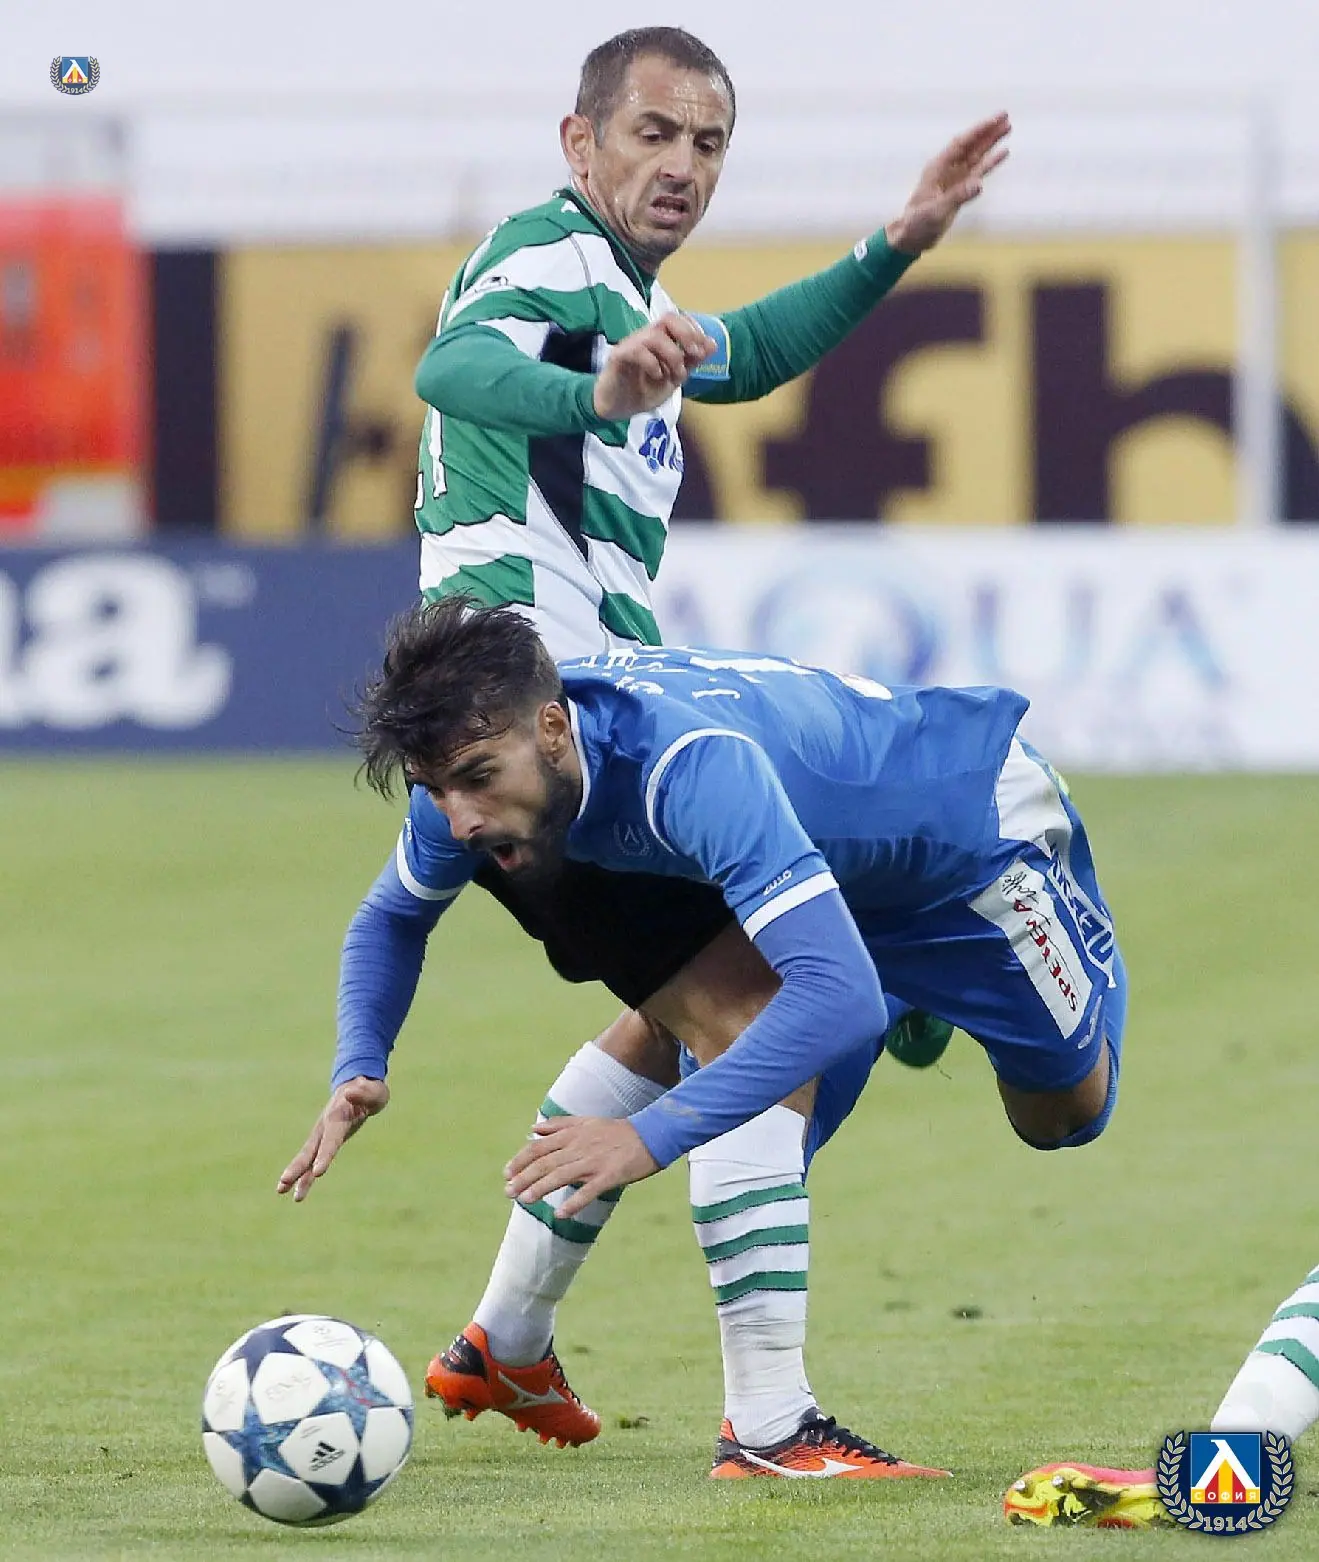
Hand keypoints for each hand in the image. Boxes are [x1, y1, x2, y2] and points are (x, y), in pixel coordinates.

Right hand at [276, 1076, 389, 1202]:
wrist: (357, 1086)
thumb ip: (365, 1092)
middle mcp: (325, 1128)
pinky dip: (305, 1176)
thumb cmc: (369, 1091)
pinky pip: (312, 1161)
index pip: (331, 1139)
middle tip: (284, 1182)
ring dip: (296, 1174)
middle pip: (310, 1150)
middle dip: (298, 1167)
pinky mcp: (323, 1141)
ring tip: (281, 1190)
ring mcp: (322, 1135)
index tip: (318, 1172)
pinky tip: (297, 1193)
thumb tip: (352, 1091)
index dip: (325, 1155)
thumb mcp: (373, 1091)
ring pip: (307, 1158)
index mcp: (338, 1117)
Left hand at [504, 1115, 659, 1216]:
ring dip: (541, 1188)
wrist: (651, 1134)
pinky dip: (574, 1203)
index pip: (539, 1147)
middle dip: (524, 1177)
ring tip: (525, 1200)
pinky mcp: (610, 1176)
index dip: (521, 1160)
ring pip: (561, 1175)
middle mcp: (579, 1147)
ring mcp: (594, 1161)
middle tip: (508, 1192)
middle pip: (545, 1162)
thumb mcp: (586, 1121)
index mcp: (573, 1134)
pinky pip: (589, 1191)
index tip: (507, 1173)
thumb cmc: (617, 1131)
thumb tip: (533, 1129)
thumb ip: (559, 1125)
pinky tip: (560, 1215)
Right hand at [593, 314, 715, 419]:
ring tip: (675, 375)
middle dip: (686, 334)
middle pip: (668, 318)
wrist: (616, 409)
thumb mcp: (674, 378)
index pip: (678, 319)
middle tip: (694, 354)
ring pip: (655, 335)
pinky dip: (653, 363)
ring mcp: (631, 345)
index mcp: (659, 340)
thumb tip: (713, 344)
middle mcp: (645, 337)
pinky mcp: (618, 357)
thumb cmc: (642, 391)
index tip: (704, 350)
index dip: (694, 329)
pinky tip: (657, 377)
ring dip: (673, 355)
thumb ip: (691, 361)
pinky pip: (637, 351)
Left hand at [885, 112, 1010, 255]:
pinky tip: (1002, 153)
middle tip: (1006, 116)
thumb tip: (979, 184)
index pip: (961, 144)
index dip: (978, 131)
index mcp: (937, 167)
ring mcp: (955, 178)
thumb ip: (958, 196)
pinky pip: (978, 172)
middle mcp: (947, 168)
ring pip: (976, 155)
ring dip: (991, 142)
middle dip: (987, 131)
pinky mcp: (961, 189)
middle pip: (970, 145)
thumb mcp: (936, 211)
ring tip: (1007, 128)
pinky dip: (990, 162)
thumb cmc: (918, 223)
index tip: (995, 119)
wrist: (913, 237)